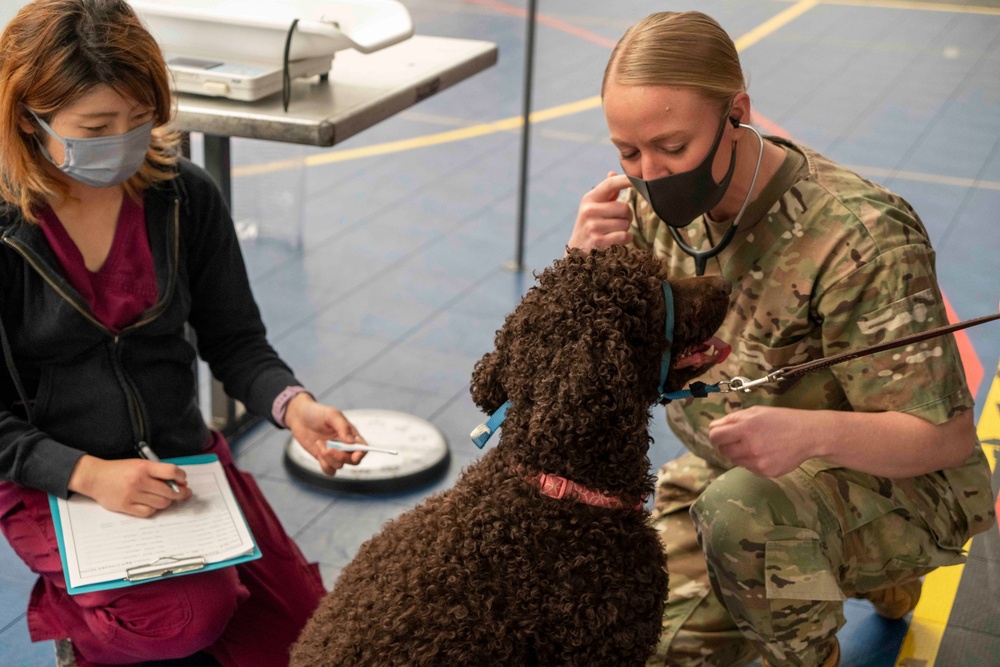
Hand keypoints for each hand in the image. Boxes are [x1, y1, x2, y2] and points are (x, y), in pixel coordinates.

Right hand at [68, 455, 190, 517]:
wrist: (95, 477)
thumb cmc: (119, 470)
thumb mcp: (139, 464)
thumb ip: (157, 472)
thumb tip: (179, 482)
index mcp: (143, 467)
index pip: (171, 472)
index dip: (181, 477)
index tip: (183, 480)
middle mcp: (139, 481)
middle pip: (169, 491)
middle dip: (181, 493)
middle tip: (185, 494)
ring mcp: (132, 495)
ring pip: (161, 503)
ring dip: (168, 502)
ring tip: (167, 498)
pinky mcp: (126, 507)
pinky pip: (148, 512)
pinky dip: (155, 509)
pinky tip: (153, 504)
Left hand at [285, 393, 365, 475]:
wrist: (300, 416)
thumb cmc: (318, 413)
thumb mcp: (332, 415)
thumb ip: (343, 427)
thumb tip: (351, 442)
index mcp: (351, 435)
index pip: (362, 447)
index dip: (361, 453)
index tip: (355, 456)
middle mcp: (345, 446)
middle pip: (353, 461)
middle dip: (341, 457)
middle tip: (329, 449)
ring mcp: (334, 454)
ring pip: (339, 466)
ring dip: (328, 457)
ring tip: (318, 442)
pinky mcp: (323, 459)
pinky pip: (329, 471)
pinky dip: (324, 465)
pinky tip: (318, 451)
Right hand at [567, 172, 633, 250]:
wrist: (576, 250)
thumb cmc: (590, 224)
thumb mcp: (593, 206)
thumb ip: (606, 191)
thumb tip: (612, 173)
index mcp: (589, 199)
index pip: (610, 184)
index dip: (625, 180)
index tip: (639, 178)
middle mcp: (589, 211)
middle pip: (624, 207)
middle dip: (627, 215)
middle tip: (618, 220)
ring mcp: (593, 227)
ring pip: (625, 223)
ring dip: (624, 228)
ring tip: (613, 231)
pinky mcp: (598, 242)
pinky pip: (624, 236)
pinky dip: (626, 239)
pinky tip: (616, 240)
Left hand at [709, 406, 812, 477]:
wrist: (808, 435)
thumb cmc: (781, 420)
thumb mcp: (756, 412)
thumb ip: (732, 419)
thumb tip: (713, 426)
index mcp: (745, 428)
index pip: (715, 436)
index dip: (715, 434)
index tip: (721, 434)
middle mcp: (749, 447)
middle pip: (722, 450)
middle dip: (726, 444)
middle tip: (738, 438)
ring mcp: (757, 462)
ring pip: (734, 460)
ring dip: (738, 453)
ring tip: (754, 444)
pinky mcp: (764, 472)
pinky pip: (747, 468)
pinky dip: (751, 461)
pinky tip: (764, 452)